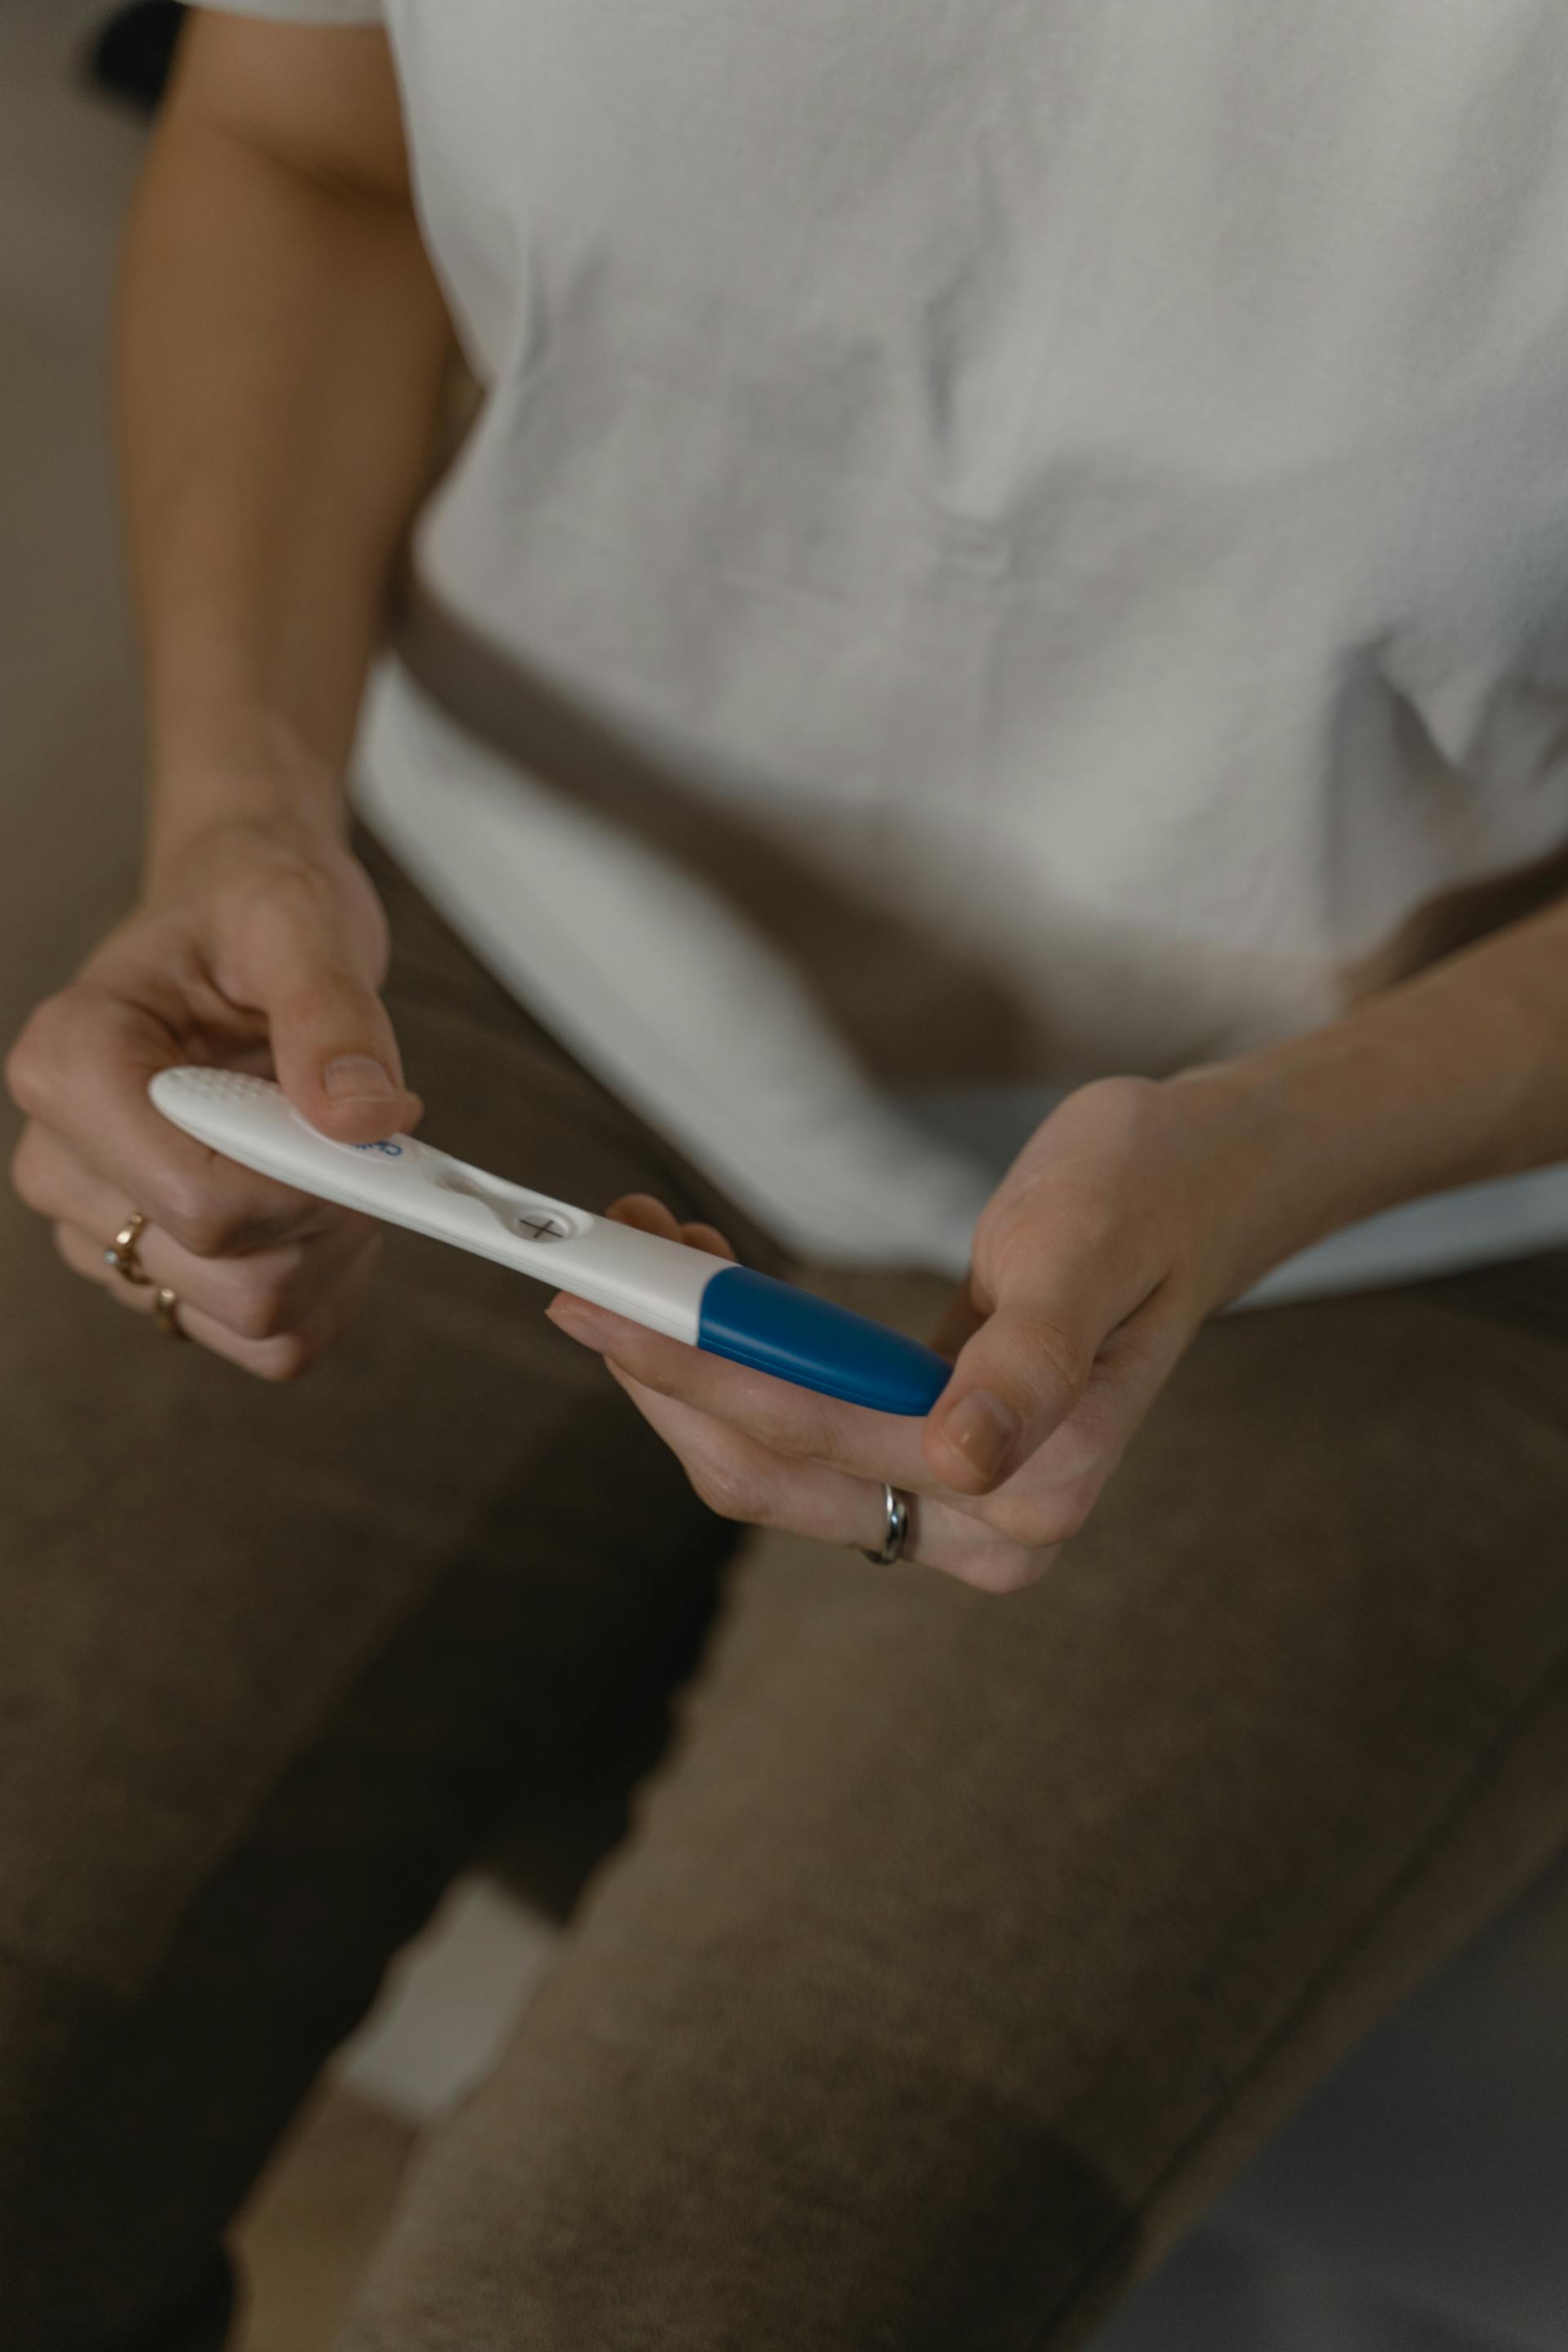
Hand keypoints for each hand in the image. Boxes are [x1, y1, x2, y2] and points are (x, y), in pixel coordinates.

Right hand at [6, 818, 419, 1377]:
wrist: (237, 925)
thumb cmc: (252, 912)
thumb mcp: (299, 922)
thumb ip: (331, 1014)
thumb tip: (364, 1119)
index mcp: (71, 1064)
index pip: (195, 1199)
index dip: (307, 1182)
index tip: (372, 1123)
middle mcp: (65, 1161)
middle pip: (227, 1270)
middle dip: (329, 1213)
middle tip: (363, 1128)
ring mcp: (103, 1229)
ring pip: (252, 1318)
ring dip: (332, 1252)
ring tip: (337, 1154)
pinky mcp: (155, 1271)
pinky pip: (265, 1340)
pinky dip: (324, 1289)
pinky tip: (329, 1211)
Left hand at [545, 1076, 1267, 1591]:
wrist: (1191, 1183)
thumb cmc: (1146, 1197)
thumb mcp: (1086, 1251)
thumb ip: (1031, 1358)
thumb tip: (969, 1458)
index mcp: (1033, 1486)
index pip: (819, 1436)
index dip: (700, 1368)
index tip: (611, 1299)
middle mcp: (989, 1523)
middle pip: (768, 1469)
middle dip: (667, 1367)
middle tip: (592, 1262)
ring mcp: (951, 1503)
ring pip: (763, 1456)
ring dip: (684, 1362)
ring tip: (641, 1250)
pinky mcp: (916, 1464)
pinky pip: (791, 1432)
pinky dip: (729, 1362)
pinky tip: (701, 1286)